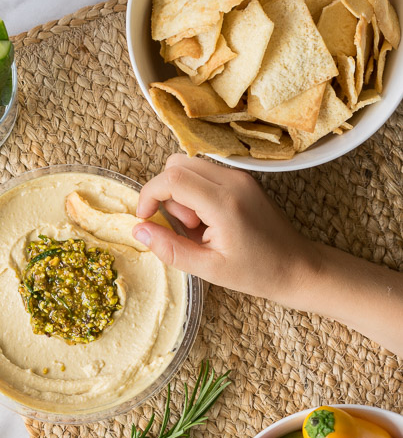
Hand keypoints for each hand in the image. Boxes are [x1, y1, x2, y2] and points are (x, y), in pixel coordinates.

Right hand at [133, 155, 402, 355]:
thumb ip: (170, 249)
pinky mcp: (243, 179)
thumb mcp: (208, 269)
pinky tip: (208, 219)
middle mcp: (232, 181)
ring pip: (189, 164)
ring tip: (197, 225)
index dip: (149, 195)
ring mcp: (240, 177)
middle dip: (165, 193)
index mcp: (224, 203)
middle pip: (177, 164)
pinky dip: (195, 189)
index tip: (145, 219)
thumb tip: (139, 231)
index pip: (171, 178)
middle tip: (181, 226)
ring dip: (180, 190)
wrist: (298, 267)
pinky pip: (205, 171)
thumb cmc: (256, 273)